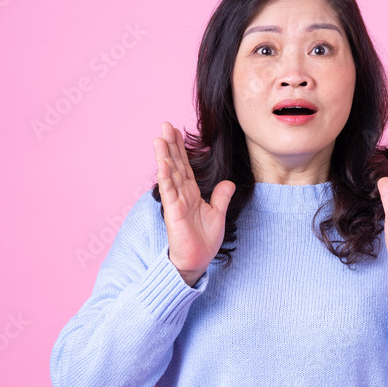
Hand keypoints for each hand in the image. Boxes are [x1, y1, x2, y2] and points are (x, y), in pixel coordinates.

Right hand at [152, 122, 234, 286]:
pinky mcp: (173, 213)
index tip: (176, 131)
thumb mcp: (217, 215)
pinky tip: (163, 164)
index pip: (185, 166)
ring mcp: (176, 202)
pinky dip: (166, 178)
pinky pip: (169, 192)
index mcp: (191, 193)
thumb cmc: (203, 240)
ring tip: (159, 138)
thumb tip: (228, 183)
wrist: (197, 261)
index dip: (181, 149)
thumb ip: (221, 197)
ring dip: (164, 156)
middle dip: (170, 145)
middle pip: (175, 165)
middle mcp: (181, 195)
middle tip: (165, 125)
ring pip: (169, 175)